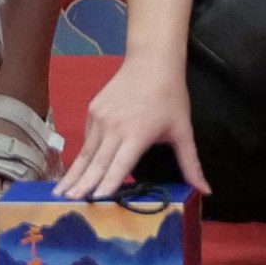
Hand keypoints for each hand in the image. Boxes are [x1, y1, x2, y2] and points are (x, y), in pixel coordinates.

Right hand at [64, 60, 202, 200]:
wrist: (152, 60)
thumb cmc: (171, 96)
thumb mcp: (183, 131)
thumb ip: (191, 164)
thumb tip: (206, 191)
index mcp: (137, 134)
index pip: (119, 165)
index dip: (106, 184)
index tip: (93, 200)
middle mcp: (114, 128)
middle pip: (96, 163)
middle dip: (80, 185)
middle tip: (64, 204)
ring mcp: (100, 117)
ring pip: (86, 153)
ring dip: (72, 174)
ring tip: (59, 193)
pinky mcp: (93, 110)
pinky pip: (87, 139)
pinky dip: (81, 156)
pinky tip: (73, 171)